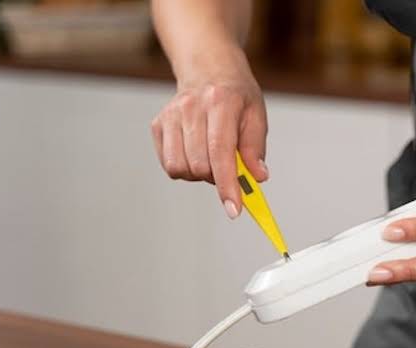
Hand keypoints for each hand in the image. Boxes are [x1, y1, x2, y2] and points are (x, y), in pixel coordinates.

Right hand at [150, 48, 267, 218]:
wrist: (209, 69)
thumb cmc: (237, 96)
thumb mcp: (256, 116)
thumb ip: (256, 149)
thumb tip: (257, 178)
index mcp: (221, 103)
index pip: (220, 152)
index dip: (227, 185)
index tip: (234, 210)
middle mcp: (191, 107)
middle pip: (200, 165)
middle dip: (217, 178)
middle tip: (229, 168)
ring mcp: (171, 115)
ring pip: (180, 168)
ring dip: (200, 174)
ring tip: (212, 158)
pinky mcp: (158, 125)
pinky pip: (169, 164)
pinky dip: (185, 168)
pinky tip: (197, 153)